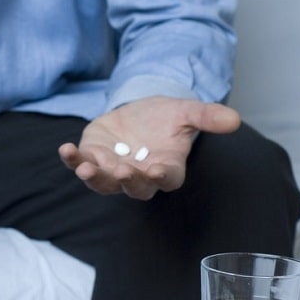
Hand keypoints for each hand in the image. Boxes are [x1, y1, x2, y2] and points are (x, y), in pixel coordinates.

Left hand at [58, 96, 240, 199]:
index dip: (160, 178)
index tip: (156, 171)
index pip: (165, 180)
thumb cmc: (166, 118)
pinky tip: (65, 150)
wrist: (140, 111)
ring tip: (85, 168)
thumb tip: (234, 119)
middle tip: (123, 171)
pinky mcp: (93, 158)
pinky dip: (72, 160)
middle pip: (133, 188)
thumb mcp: (187, 112)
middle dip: (127, 181)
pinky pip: (80, 164)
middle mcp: (138, 176)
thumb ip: (208, 117)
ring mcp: (113, 170)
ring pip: (103, 182)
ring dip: (94, 177)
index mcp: (165, 169)